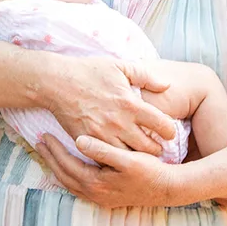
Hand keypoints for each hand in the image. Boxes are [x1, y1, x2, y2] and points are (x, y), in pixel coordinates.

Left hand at [36, 134, 186, 208]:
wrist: (167, 188)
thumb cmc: (149, 171)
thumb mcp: (129, 159)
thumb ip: (103, 150)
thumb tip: (79, 140)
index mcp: (97, 183)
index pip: (67, 165)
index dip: (54, 150)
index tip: (45, 135)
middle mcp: (95, 192)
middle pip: (64, 174)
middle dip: (50, 157)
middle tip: (39, 141)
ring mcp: (99, 196)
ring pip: (69, 181)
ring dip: (57, 165)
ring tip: (48, 151)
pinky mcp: (105, 195)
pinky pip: (78, 184)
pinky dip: (68, 173)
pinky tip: (67, 164)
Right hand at [45, 56, 177, 155]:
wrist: (57, 82)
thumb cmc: (89, 71)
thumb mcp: (119, 66)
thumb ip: (146, 76)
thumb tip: (167, 85)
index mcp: (131, 104)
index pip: (164, 126)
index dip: (170, 131)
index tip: (167, 131)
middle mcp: (120, 123)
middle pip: (150, 149)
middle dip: (156, 149)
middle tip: (155, 145)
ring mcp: (103, 136)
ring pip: (130, 158)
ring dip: (137, 157)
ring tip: (137, 151)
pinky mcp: (89, 143)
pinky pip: (108, 159)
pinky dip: (115, 159)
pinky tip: (118, 153)